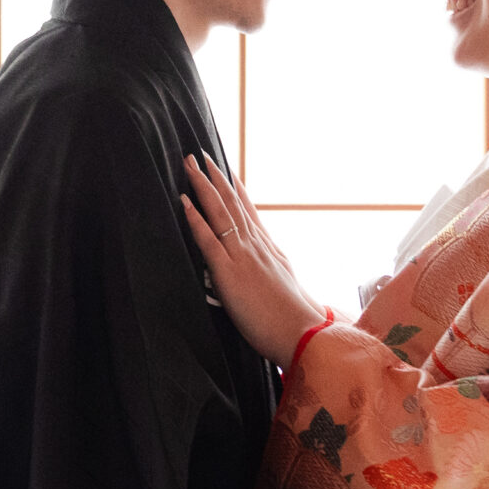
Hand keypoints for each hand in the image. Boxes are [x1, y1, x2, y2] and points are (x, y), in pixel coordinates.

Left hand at [181, 153, 322, 366]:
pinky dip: (195, 218)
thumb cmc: (295, 319)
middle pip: (232, 203)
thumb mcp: (286, 286)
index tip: (225, 169)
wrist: (304, 334)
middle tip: (199, 154)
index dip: (235, 189)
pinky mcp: (229, 272)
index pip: (249, 212)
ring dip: (202, 186)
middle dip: (214, 177)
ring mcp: (243, 256)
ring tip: (189, 164)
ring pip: (220, 212)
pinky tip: (185, 201)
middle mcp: (256, 246)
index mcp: (269, 249)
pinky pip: (209, 240)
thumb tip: (267, 266)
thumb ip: (273, 271)